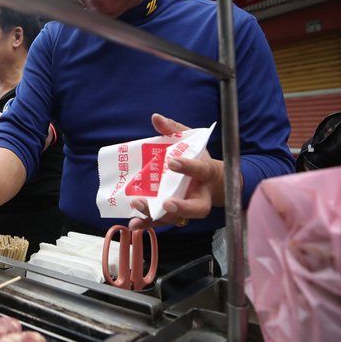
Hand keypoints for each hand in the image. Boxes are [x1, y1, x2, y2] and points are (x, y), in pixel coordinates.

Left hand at [128, 113, 222, 229]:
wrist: (206, 179)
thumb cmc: (195, 157)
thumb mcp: (187, 140)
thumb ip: (173, 129)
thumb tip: (156, 117)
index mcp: (205, 173)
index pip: (200, 170)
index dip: (188, 167)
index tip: (172, 162)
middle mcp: (199, 195)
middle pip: (196, 207)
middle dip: (181, 206)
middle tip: (166, 203)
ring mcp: (186, 207)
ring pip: (176, 218)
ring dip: (157, 215)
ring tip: (139, 207)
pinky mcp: (173, 214)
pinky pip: (161, 222)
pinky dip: (147, 224)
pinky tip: (134, 223)